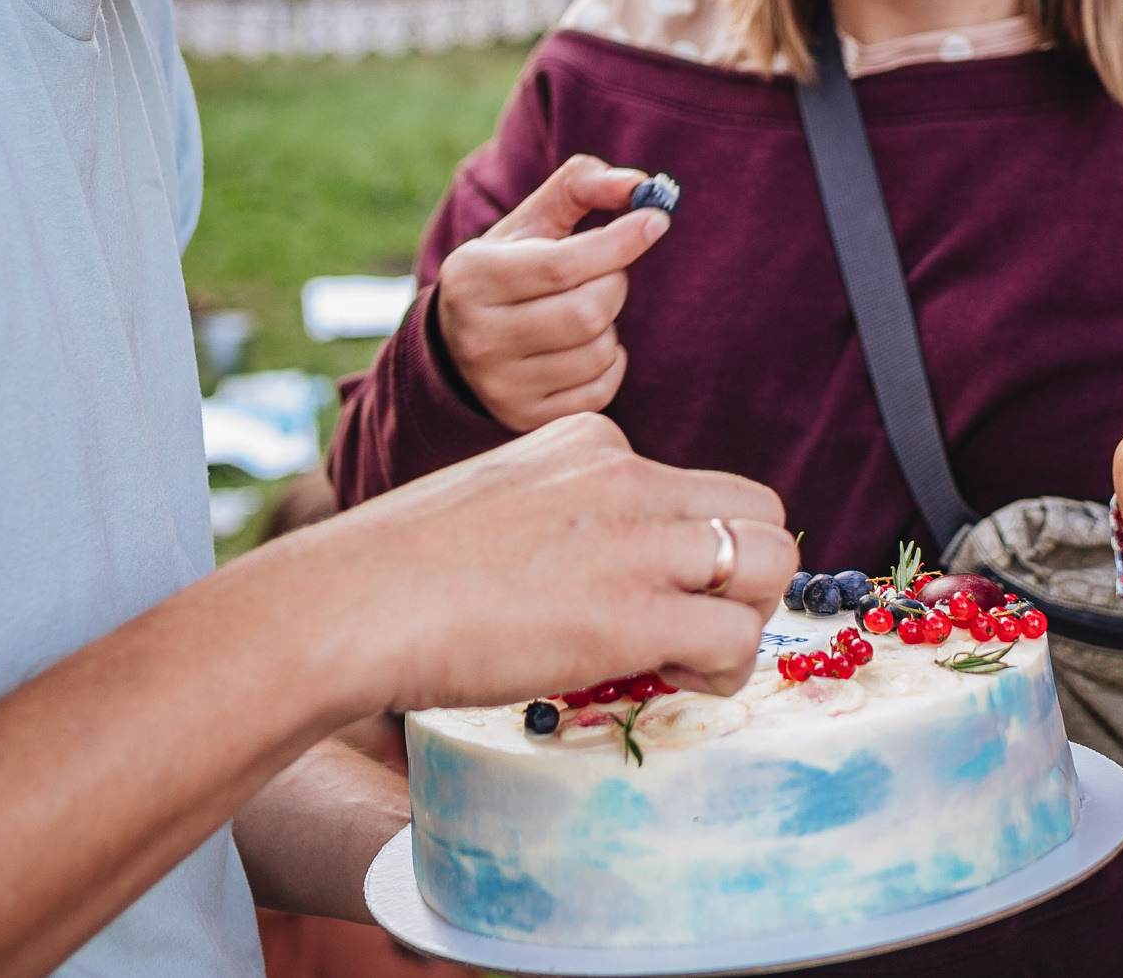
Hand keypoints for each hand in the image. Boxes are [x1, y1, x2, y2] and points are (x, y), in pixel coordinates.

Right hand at [283, 412, 796, 714]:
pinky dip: (724, 668)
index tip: (653, 591)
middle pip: (759, 510)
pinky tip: (675, 682)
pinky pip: (737, 637)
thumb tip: (591, 576)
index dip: (692, 545)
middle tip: (697, 626)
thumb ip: (559, 517)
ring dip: (747, 619)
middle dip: (747, 573)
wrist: (350, 605)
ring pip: (772, 563)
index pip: (693, 483)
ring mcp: (636, 541)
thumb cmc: (398, 573)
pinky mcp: (635, 613)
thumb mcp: (497, 502)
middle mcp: (627, 475)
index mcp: (591, 440)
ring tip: (691, 659)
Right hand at [437, 156, 669, 430]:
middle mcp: (478, 337)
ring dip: (610, 324)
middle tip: (606, 272)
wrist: (461, 344)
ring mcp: (500, 386)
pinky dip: (609, 362)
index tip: (656, 219)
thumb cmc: (511, 266)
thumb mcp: (531, 220)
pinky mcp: (525, 419)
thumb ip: (582, 186)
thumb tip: (640, 186)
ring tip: (583, 310)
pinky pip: (601, 390)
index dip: (621, 241)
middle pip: (588, 312)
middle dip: (614, 283)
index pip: (562, 264)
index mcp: (472, 277)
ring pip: (599, 352)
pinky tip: (585, 345)